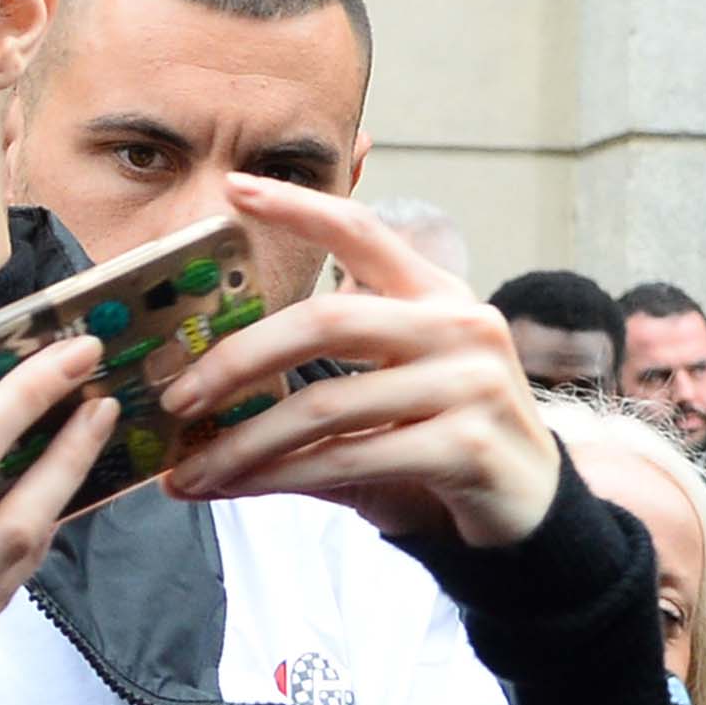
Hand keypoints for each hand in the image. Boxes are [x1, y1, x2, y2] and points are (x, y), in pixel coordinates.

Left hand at [160, 174, 562, 547]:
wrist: (528, 516)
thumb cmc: (444, 450)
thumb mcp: (390, 402)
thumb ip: (320, 383)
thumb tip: (209, 394)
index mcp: (438, 297)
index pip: (364, 232)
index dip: (299, 207)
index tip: (233, 188)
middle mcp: (459, 326)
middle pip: (326, 322)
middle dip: (238, 360)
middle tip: (177, 395)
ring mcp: (469, 385)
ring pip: (325, 406)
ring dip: (243, 445)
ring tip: (190, 471)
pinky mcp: (465, 448)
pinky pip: (348, 459)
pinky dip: (280, 478)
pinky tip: (238, 490)